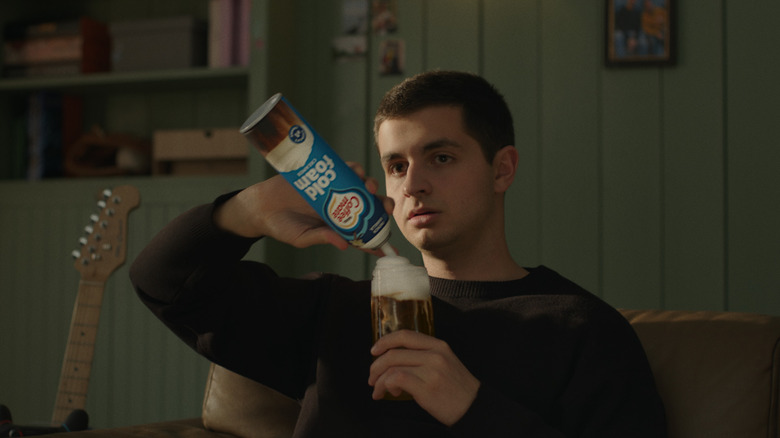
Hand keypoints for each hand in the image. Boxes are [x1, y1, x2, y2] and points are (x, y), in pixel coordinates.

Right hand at [214, 162, 394, 252]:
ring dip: (370, 185)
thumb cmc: (282, 227)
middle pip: (369, 206)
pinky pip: (345, 169)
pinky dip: (354, 169)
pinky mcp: (325, 175)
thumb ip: (322, 238)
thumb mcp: (303, 238)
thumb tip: (345, 245)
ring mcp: (334, 190)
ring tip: (369, 187)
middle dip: (382, 206)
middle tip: (386, 208)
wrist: (261, 206)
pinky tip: (356, 171)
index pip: (364, 233)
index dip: (378, 239)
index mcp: (339, 226)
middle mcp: (341, 208)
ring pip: (361, 186)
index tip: (390, 248)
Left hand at [368, 330, 479, 425]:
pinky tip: (391, 393)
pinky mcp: (426, 387)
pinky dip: (387, 385)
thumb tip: (395, 361)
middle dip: (376, 366)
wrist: (474, 408)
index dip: (385, 341)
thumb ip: (425, 356)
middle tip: (372, 378)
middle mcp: (435, 354)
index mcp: (439, 345)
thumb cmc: (457, 388)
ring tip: (378, 390)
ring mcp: (431, 370)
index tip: (374, 350)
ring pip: (393, 367)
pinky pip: (396, 379)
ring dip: (379, 380)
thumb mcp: (446, 362)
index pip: (405, 335)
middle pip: (394, 352)